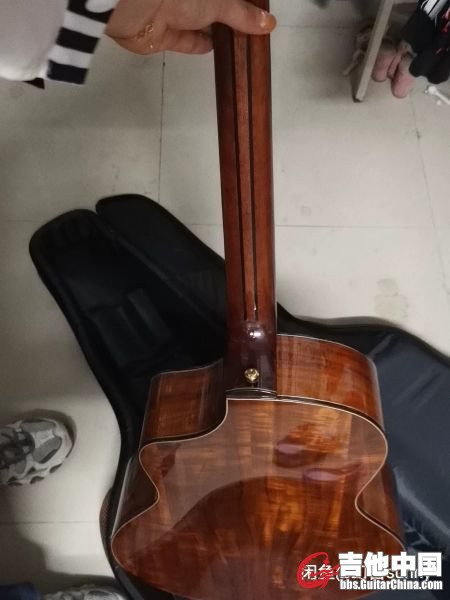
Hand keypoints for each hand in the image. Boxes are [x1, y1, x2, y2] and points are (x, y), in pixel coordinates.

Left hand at [105, 0, 276, 54]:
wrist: (137, 6)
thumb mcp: (220, 1)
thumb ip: (242, 14)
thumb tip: (268, 24)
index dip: (241, 4)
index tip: (256, 14)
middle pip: (212, 7)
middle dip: (229, 18)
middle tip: (251, 32)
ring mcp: (173, 12)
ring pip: (199, 22)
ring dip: (216, 32)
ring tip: (239, 44)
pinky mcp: (162, 34)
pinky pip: (185, 40)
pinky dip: (200, 44)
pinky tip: (215, 49)